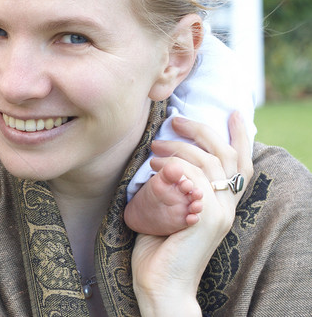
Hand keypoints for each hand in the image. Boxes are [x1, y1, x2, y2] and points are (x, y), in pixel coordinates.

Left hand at [132, 112, 251, 316]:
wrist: (159, 283)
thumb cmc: (157, 246)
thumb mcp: (169, 206)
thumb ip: (174, 184)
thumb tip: (159, 156)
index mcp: (222, 203)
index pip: (241, 164)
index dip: (241, 136)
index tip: (236, 113)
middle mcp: (227, 206)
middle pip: (227, 155)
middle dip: (203, 130)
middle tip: (177, 120)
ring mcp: (219, 212)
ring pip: (208, 162)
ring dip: (179, 147)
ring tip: (155, 147)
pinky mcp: (206, 218)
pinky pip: (195, 179)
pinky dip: (174, 166)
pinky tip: (155, 166)